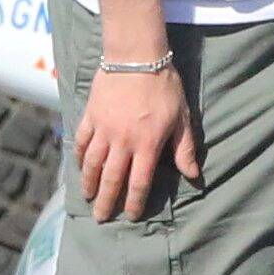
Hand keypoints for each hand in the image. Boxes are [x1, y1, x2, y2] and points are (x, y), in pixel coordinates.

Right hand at [73, 62, 197, 217]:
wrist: (136, 56)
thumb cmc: (164, 86)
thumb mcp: (182, 118)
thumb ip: (184, 148)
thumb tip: (193, 175)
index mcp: (147, 144)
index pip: (139, 182)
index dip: (135, 202)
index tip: (131, 216)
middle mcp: (122, 141)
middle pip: (112, 179)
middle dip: (107, 201)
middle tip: (101, 218)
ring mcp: (103, 129)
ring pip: (92, 164)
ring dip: (89, 183)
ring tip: (88, 197)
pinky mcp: (90, 116)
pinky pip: (81, 141)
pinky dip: (79, 156)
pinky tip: (80, 166)